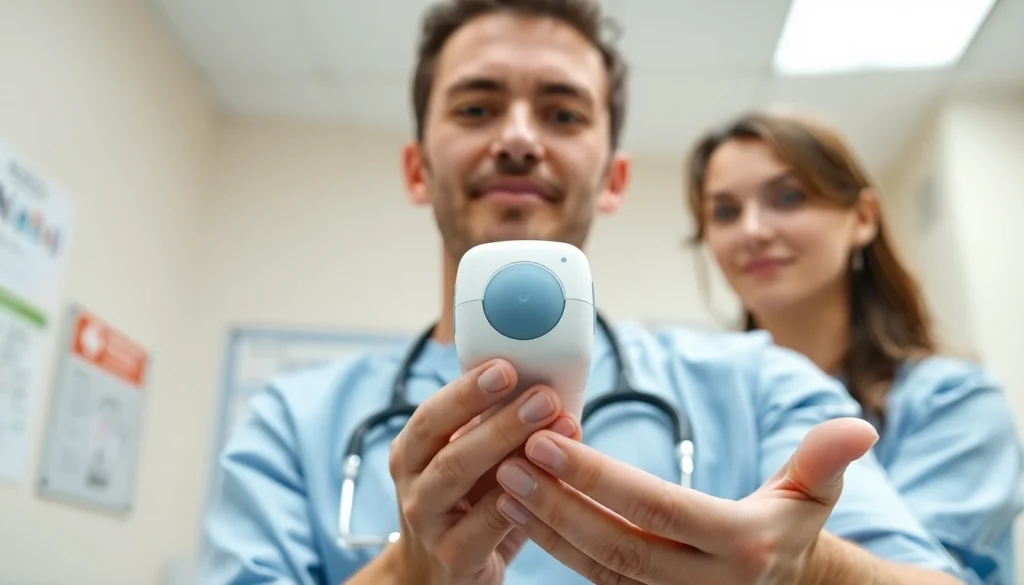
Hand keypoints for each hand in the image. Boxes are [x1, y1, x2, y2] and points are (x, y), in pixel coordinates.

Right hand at [387, 359, 579, 584]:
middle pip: (447, 442)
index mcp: (413, 450)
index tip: (506, 366)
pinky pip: (485, 524)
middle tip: (542, 395)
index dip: (467, 389)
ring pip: (459, 476)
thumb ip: (496, 431)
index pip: (433, 412)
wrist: (434, 575)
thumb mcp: (470, 463)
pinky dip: (515, 497)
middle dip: (498, 415)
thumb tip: (548, 391)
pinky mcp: (453, 555)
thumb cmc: (464, 506)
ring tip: (553, 426)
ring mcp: (428, 521)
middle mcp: (413, 481)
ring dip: (507, 446)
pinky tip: (545, 478)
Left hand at [493, 417, 878, 584]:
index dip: (599, 476)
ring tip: (503, 483)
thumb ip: (824, 461)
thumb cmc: (793, 532)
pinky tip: (523, 513)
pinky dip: (557, 547)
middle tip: (510, 458)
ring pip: (598, 568)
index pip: (657, 508)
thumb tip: (860, 428)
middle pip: (617, 543)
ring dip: (547, 526)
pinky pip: (595, 581)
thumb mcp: (814, 497)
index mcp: (741, 546)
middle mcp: (705, 583)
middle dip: (559, 502)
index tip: (549, 439)